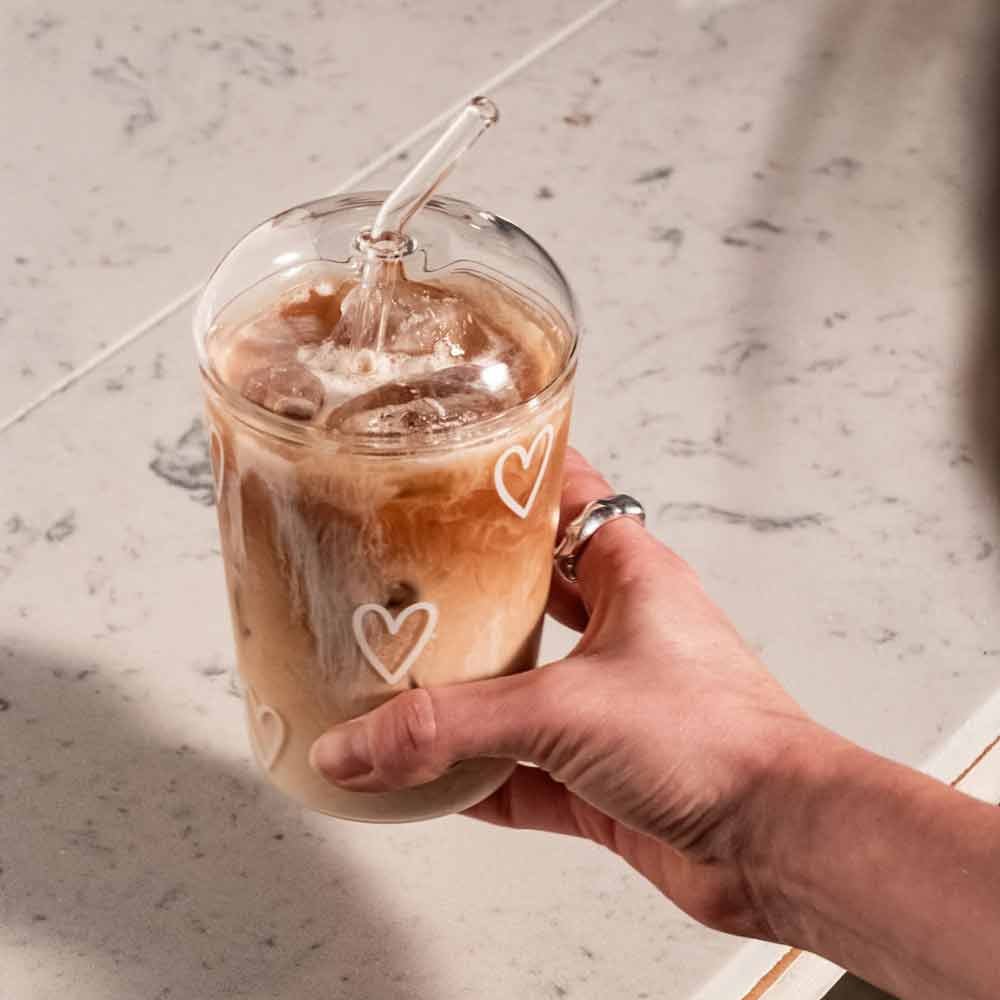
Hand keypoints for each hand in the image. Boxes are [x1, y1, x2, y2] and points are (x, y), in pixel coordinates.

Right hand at [310, 449, 822, 938]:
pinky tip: (423, 784)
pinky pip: (520, 773)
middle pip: (524, 594)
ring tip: (391, 683)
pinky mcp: (600, 775)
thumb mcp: (565, 708)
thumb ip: (450, 727)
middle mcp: (616, 630)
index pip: (561, 496)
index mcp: (625, 573)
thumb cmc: (717, 740)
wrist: (781, 844)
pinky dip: (474, 779)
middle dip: (462, 595)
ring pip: (517, 687)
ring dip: (462, 694)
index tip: (442, 471)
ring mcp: (608, 705)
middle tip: (394, 583)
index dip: (506, 480)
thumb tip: (356, 747)